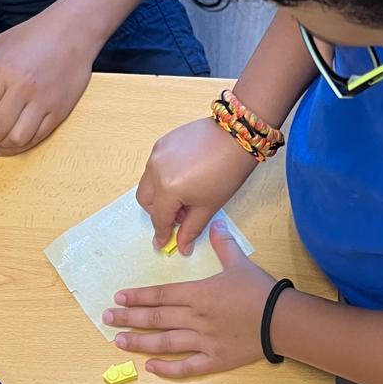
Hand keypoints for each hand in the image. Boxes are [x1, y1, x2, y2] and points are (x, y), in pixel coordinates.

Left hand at [0, 7, 94, 155]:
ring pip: (17, 138)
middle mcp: (24, 89)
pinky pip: (37, 137)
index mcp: (4, 71)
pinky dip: (20, 146)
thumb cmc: (32, 35)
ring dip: (0, 148)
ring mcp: (44, 102)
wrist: (74, 31)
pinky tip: (10, 144)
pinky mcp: (60, 110)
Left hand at [103, 220, 273, 377]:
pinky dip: (168, 369)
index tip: (118, 299)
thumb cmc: (261, 291)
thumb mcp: (240, 264)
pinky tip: (151, 367)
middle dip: (129, 318)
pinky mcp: (215, 359)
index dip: (137, 297)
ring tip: (120, 342)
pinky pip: (187, 367)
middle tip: (107, 319)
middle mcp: (195, 318)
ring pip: (165, 343)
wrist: (282, 320)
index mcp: (198, 294)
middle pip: (155, 318)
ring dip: (140, 342)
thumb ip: (224, 245)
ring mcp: (203, 341)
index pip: (160, 295)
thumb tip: (217, 223)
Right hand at [138, 118, 258, 252]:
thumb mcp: (209, 206)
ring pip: (148, 182)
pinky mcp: (163, 142)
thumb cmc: (227, 170)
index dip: (162, 233)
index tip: (162, 243)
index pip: (159, 218)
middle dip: (158, 212)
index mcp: (168, 189)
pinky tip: (184, 176)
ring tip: (185, 193)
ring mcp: (157, 154)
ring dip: (160, 194)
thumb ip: (191, 228)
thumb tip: (182, 246)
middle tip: (180, 214)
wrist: (237, 136)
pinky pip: (155, 166)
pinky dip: (163, 176)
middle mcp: (156, 170)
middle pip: (145, 200)